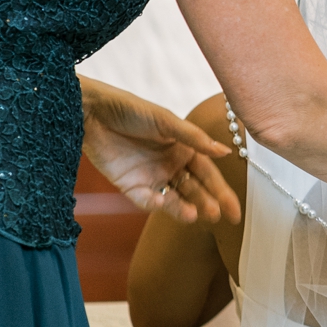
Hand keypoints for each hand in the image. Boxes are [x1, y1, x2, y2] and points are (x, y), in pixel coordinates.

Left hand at [80, 75, 241, 225]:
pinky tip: (163, 204)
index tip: (234, 212)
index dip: (222, 193)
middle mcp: (171, 165)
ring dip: (184, 208)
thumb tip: (225, 152)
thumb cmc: (132, 110)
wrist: (92, 112)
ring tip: (194, 216)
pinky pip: (146, 200)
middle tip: (216, 216)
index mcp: (184, 149)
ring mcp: (151, 177)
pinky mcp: (130, 186)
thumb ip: (194, 138)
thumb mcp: (166, 121)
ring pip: (173, 199)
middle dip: (207, 203)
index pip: (209, 175)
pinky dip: (155, 204)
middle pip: (195, 190)